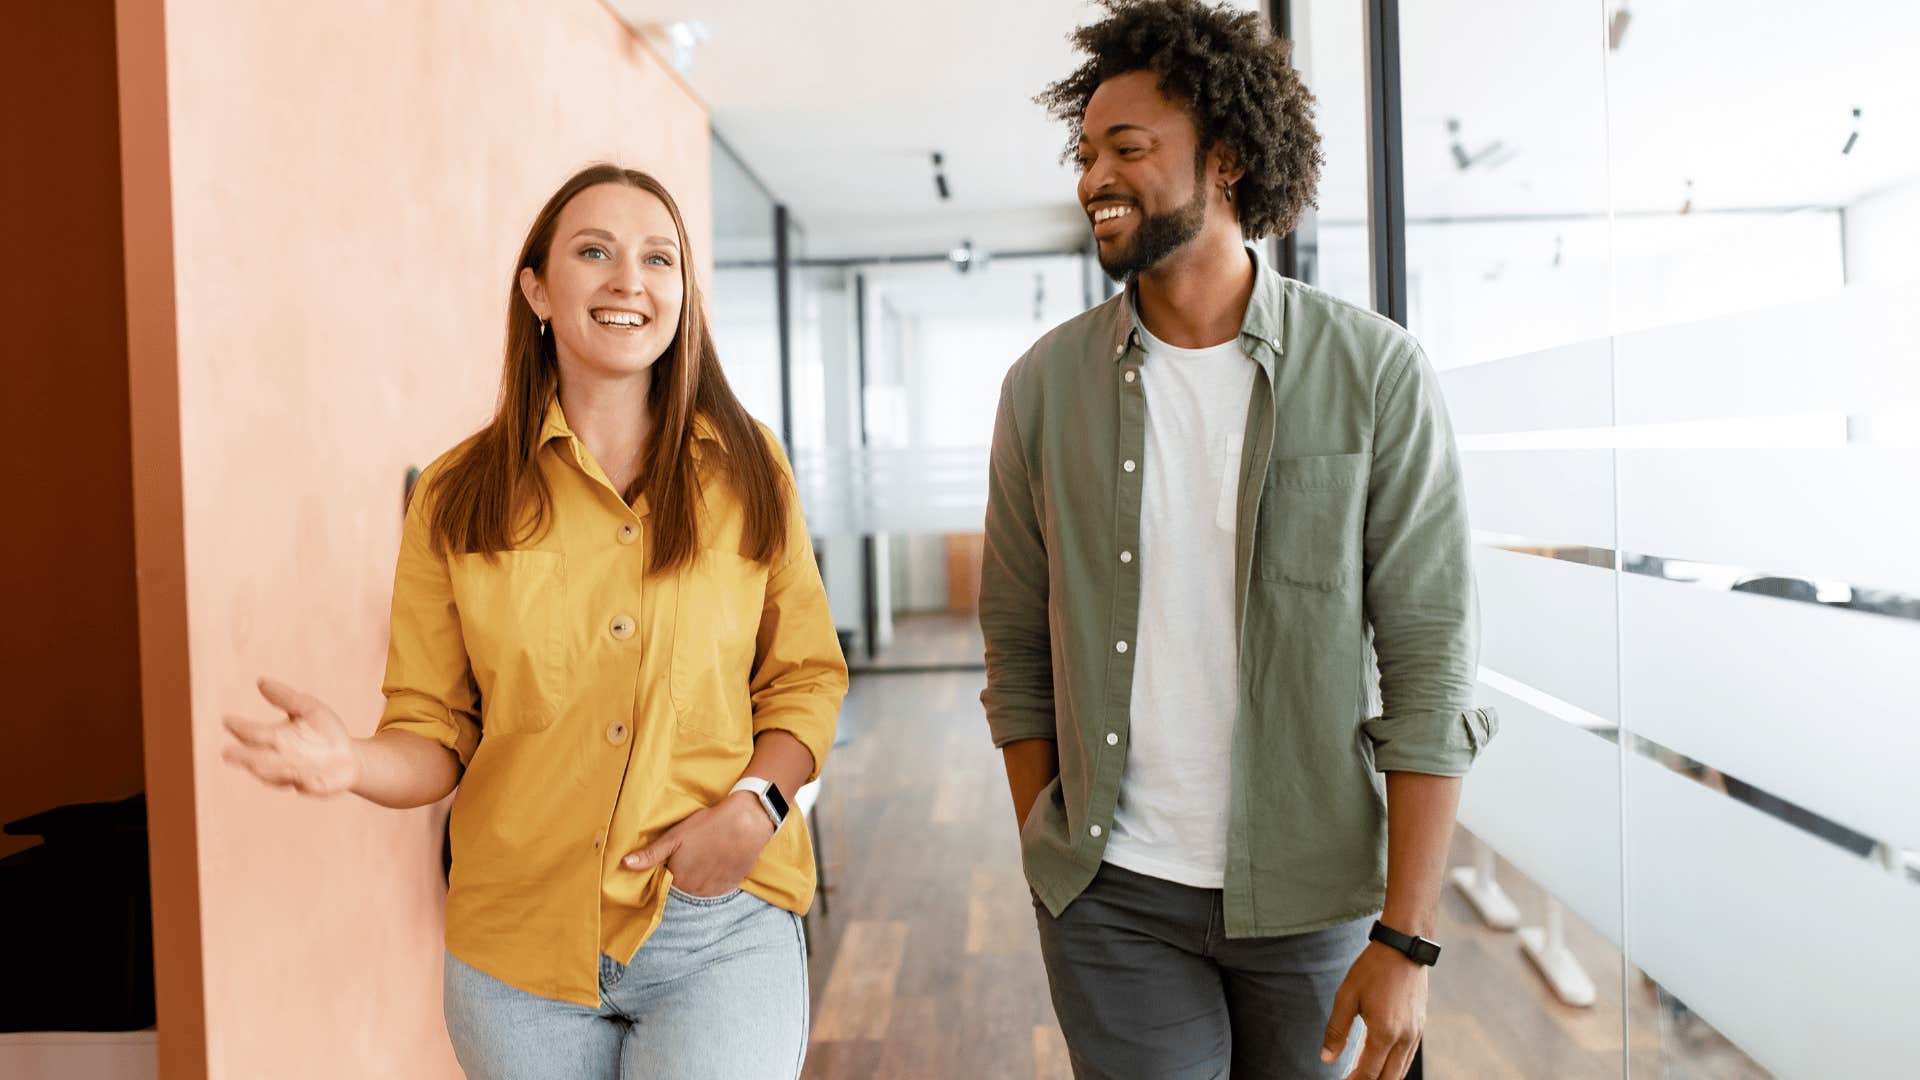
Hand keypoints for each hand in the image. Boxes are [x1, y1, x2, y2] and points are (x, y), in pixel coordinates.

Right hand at [221, 677, 360, 796]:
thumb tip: (261, 681)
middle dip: (242, 757)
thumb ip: (285, 697)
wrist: (350, 756)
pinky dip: (305, 784)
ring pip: (275, 776)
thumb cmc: (324, 731)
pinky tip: (304, 780)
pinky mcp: (315, 786)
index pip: (253, 734)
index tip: (227, 720)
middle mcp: (280, 759)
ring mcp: (296, 775)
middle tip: (227, 753)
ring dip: (271, 771)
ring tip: (258, 764)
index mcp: (276, 738)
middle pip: (256, 759)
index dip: (240, 728)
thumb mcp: (309, 709)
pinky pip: (307, 787)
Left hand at [622, 793, 774, 896]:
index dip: (670, 868)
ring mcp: (715, 890)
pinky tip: (718, 861)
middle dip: (685, 873)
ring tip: (706, 855)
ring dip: (700, 877)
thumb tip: (625, 864)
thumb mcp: (675, 836)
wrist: (746, 823)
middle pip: (684, 886)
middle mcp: (696, 891)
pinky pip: (717, 887)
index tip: (677, 855)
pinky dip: (715, 877)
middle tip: (693, 852)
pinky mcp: (731, 885)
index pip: (667, 881)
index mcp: (679, 880)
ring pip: (700, 888)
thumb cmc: (708, 826)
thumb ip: (650, 854)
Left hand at [1322, 941, 1427, 1079]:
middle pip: (1388, 1078)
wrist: (1403, 947)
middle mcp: (1404, 1038)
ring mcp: (1415, 1033)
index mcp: (1384, 1033)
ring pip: (1401, 1071)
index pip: (1368, 1073)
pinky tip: (1380, 1064)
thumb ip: (1336, 1031)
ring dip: (1383, 1078)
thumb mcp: (1347, 996)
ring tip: (1362, 1076)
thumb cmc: (1372, 969)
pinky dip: (1394, 1067)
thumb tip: (1326, 1058)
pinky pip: (1408, 1057)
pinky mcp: (1420, 1027)